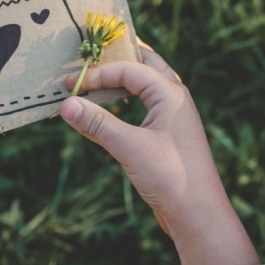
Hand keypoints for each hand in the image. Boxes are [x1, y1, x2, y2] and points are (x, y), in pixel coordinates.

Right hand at [59, 42, 258, 264]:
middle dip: (122, 57)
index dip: (98, 74)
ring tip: (101, 72)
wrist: (198, 213)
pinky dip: (128, 99)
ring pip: (148, 84)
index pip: (129, 70)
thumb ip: (98, 124)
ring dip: (125, 78)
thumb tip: (66, 105)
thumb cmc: (171, 177)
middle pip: (147, 65)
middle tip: (96, 51)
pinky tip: (115, 106)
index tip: (69, 85)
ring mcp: (174, 117)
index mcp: (171, 94)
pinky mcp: (169, 135)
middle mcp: (175, 99)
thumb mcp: (130, 148)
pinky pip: (146, 105)